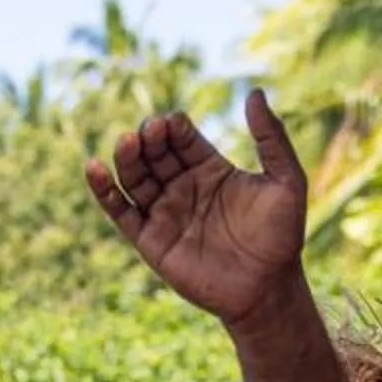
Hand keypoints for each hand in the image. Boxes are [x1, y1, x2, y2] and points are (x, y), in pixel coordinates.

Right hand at [86, 90, 308, 326]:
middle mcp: (183, 187)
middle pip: (154, 153)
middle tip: (151, 132)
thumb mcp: (286, 180)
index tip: (173, 123)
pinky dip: (104, 191)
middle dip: (149, 138)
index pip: (182, 138)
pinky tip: (95, 168)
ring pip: (134, 177)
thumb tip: (254, 92)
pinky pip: (120, 212)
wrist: (267, 289)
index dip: (173, 127)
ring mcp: (164, 213)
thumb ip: (271, 137)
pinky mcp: (150, 240)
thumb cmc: (281, 237)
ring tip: (128, 143)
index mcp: (210, 169)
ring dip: (127, 157)